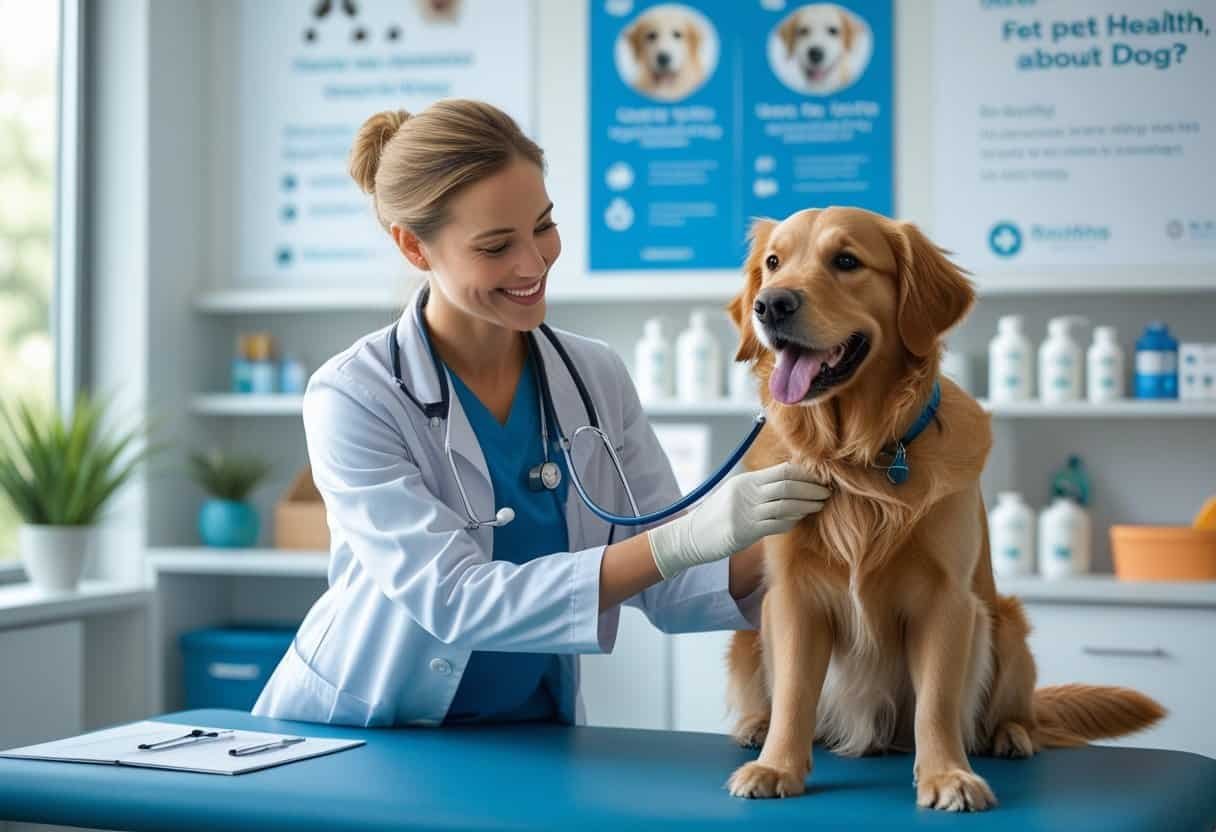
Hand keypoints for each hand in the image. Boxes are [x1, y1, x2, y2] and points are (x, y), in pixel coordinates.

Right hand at [647, 462, 829, 579]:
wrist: (691, 536)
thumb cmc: (717, 516)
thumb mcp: (735, 494)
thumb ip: (758, 487)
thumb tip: (789, 481)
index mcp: (745, 481)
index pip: (782, 471)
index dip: (804, 474)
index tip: (819, 478)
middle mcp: (745, 493)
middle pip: (787, 485)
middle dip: (811, 488)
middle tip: (826, 492)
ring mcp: (745, 512)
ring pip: (785, 504)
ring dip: (806, 505)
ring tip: (819, 505)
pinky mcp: (744, 532)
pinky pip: (776, 525)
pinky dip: (791, 521)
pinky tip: (799, 519)